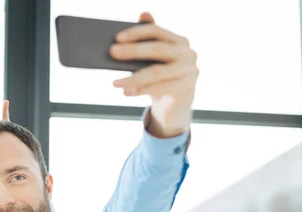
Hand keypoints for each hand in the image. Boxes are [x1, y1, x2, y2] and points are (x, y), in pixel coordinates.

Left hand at [111, 12, 198, 137]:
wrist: (175, 105)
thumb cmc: (160, 78)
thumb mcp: (152, 61)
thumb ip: (145, 42)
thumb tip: (140, 17)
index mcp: (179, 41)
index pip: (156, 31)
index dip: (137, 32)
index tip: (117, 37)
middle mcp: (188, 53)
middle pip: (157, 49)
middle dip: (133, 50)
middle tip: (112, 52)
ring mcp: (189, 71)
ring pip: (157, 72)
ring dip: (133, 77)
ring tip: (116, 82)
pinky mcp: (186, 89)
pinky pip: (160, 88)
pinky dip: (141, 90)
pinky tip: (127, 92)